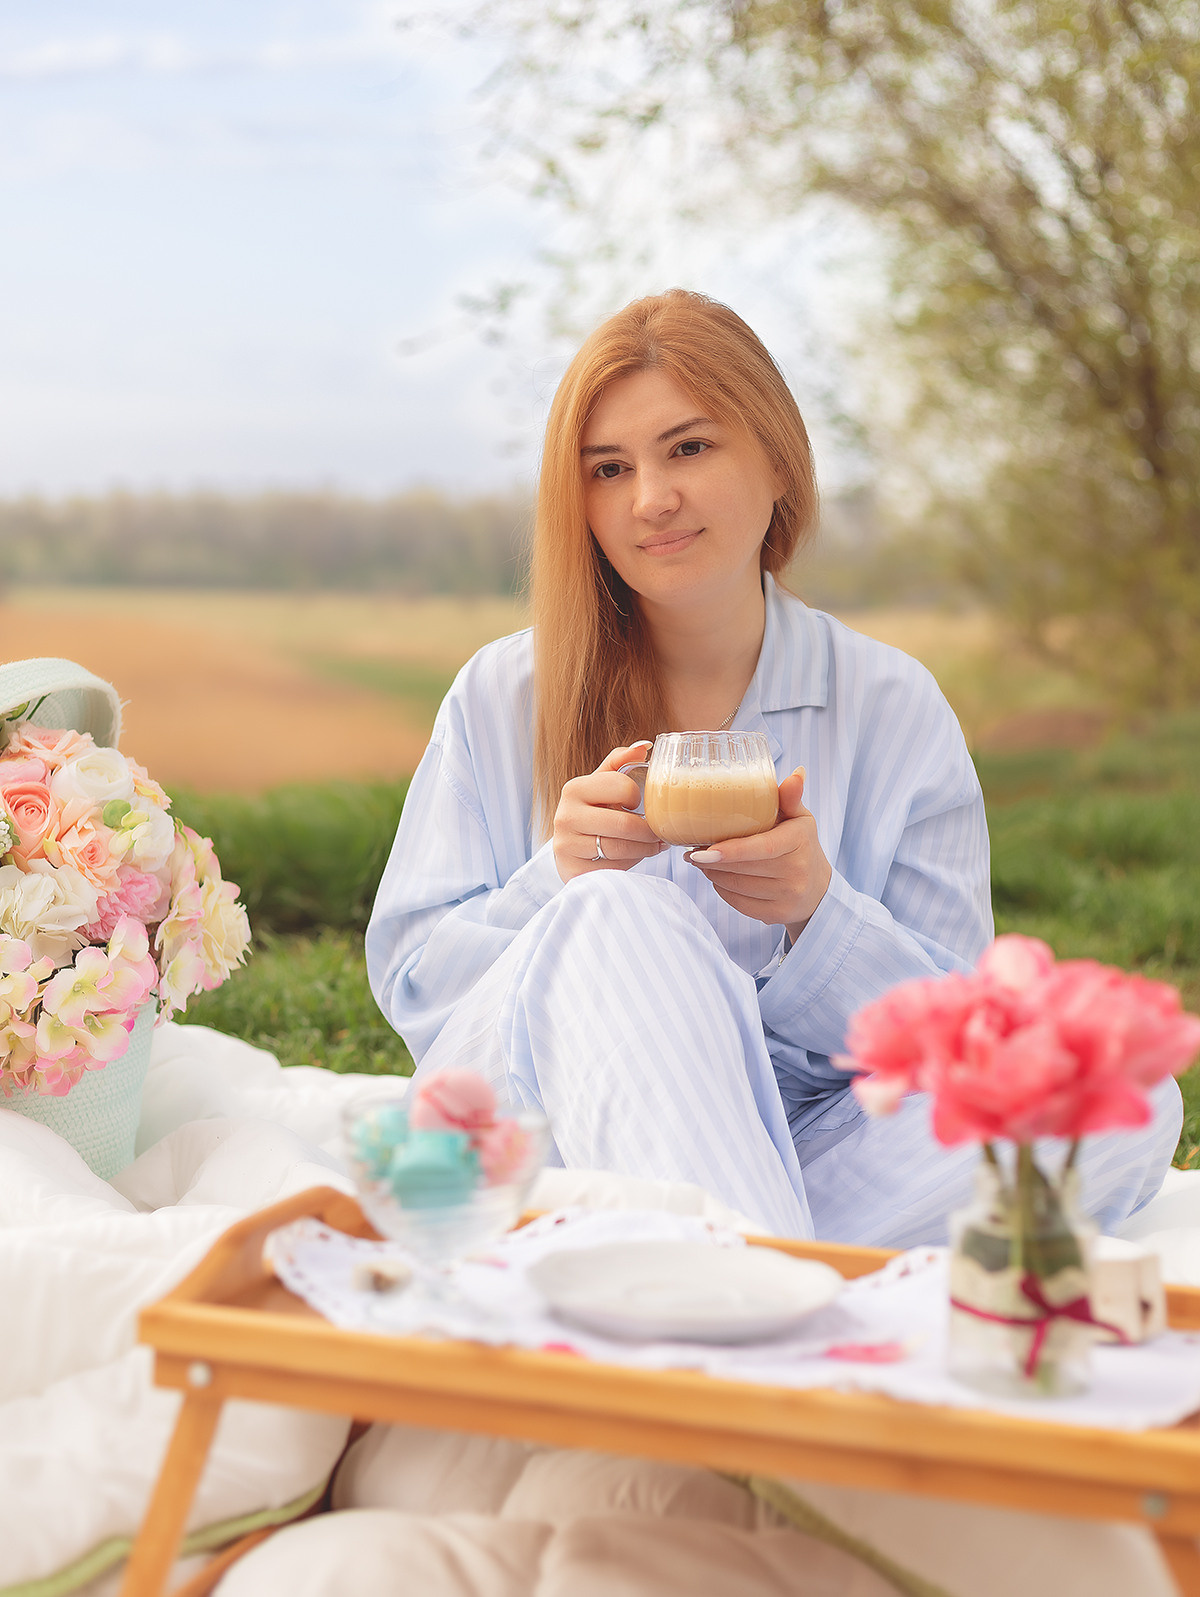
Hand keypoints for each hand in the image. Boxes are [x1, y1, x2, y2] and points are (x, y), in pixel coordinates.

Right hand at [553, 740, 664, 882]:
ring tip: (654, 844)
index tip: (638, 803)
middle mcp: (565, 817)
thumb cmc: (592, 811)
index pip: (622, 787)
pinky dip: (630, 864)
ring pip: (621, 849)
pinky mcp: (573, 871)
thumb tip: (645, 746)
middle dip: (649, 830)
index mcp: (574, 789)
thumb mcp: (601, 784)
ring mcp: (566, 847)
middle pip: (624, 824)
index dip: (638, 797)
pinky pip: (614, 868)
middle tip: (659, 832)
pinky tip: (635, 857)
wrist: (568, 849)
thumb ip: (621, 762)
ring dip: (645, 848)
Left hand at [686, 766, 830, 938]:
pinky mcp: (778, 915)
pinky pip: (738, 903)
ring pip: (736, 886)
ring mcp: (788, 896)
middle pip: (742, 868)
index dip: (730, 851)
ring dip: (712, 874)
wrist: (818, 890)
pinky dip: (722, 890)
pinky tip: (718, 878)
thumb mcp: (799, 818)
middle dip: (711, 861)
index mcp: (800, 841)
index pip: (761, 847)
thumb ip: (790, 797)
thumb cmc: (801, 845)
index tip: (704, 850)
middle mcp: (797, 872)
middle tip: (693, 850)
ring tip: (702, 862)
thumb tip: (797, 772)